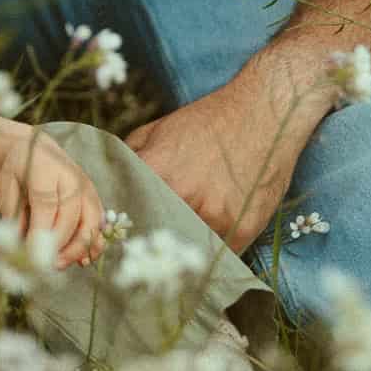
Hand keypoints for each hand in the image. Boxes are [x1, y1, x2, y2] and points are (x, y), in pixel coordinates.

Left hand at [0, 130, 104, 268]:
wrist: (39, 150)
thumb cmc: (21, 170)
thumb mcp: (8, 185)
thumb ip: (13, 213)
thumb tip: (19, 244)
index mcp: (46, 170)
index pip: (46, 206)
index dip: (40, 234)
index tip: (30, 255)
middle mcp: (72, 179)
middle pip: (71, 219)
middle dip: (58, 246)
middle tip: (43, 265)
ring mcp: (87, 189)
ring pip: (90, 225)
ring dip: (76, 250)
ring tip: (59, 264)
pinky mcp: (95, 199)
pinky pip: (99, 226)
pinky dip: (93, 245)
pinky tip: (82, 260)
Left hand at [125, 88, 295, 253]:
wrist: (263, 114)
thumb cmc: (207, 121)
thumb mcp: (156, 132)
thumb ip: (129, 161)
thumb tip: (106, 189)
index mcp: (157, 172)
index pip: (125, 215)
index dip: (120, 229)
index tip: (113, 240)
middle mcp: (186, 198)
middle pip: (155, 238)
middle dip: (148, 244)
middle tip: (141, 251)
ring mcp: (217, 218)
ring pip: (187, 251)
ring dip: (180, 251)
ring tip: (174, 248)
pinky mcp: (244, 230)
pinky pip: (217, 256)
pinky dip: (209, 252)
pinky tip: (205, 241)